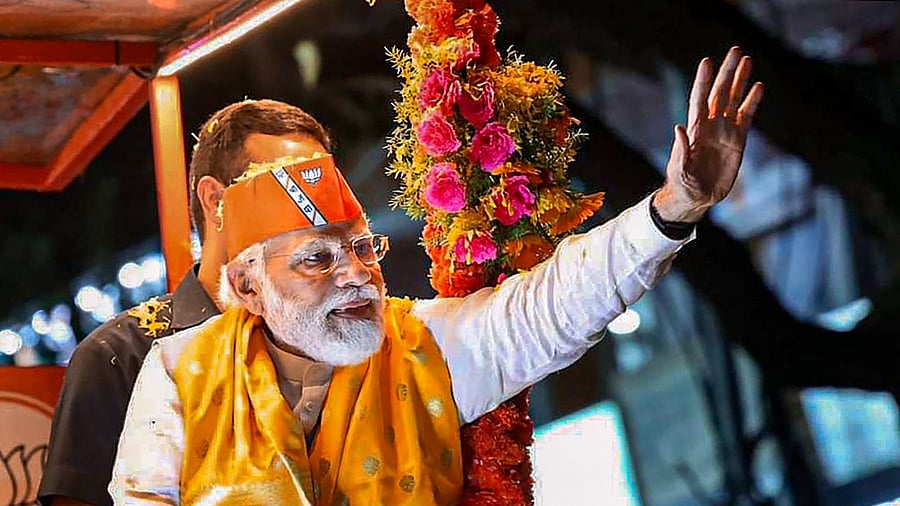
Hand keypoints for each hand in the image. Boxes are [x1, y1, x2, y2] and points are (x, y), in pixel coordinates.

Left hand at [655, 47, 763, 222]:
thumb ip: (681, 150)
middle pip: (720, 92)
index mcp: (695, 129)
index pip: (699, 99)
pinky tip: (758, 87)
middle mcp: (710, 125)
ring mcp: (725, 130)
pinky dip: (752, 101)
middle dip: (727, 72)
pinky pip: (746, 116)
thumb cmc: (683, 184)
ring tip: (747, 60)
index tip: (707, 62)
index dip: (703, 81)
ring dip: (740, 80)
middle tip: (735, 50)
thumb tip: (679, 128)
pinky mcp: (738, 140)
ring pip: (734, 99)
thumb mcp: (679, 170)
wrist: (697, 197)